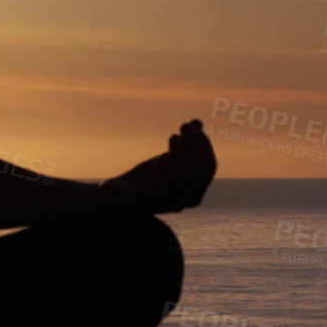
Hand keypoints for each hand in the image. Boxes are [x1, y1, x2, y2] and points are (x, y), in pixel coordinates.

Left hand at [94, 120, 215, 213]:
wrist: (117, 196)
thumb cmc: (146, 177)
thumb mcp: (167, 158)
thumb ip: (185, 144)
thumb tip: (197, 122)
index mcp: (194, 192)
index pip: (209, 168)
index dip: (204, 144)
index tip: (193, 126)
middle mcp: (184, 201)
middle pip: (198, 171)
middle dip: (193, 144)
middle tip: (183, 126)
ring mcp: (166, 204)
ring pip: (180, 179)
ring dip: (178, 153)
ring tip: (173, 137)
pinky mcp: (146, 203)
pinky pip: (159, 188)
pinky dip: (162, 169)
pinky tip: (160, 156)